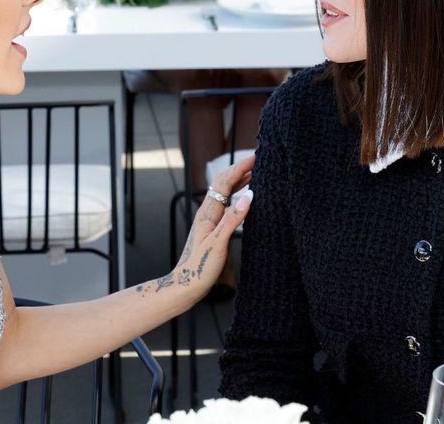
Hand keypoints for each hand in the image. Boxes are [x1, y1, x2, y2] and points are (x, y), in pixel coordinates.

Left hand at [164, 155, 254, 302]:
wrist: (186, 285)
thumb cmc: (200, 268)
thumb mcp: (219, 244)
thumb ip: (233, 220)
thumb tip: (248, 196)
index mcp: (208, 213)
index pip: (225, 182)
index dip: (240, 168)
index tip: (255, 157)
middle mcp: (207, 212)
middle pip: (223, 183)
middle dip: (239, 169)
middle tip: (258, 160)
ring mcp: (209, 219)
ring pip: (224, 193)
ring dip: (238, 181)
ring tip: (254, 173)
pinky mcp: (212, 227)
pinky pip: (226, 204)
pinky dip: (236, 195)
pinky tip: (244, 197)